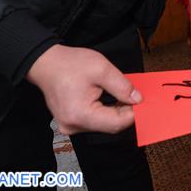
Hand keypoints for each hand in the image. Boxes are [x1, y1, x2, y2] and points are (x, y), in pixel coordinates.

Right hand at [26, 44, 141, 134]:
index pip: (116, 124)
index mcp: (80, 115)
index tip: (145, 103)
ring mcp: (71, 126)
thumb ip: (122, 86)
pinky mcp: (71, 122)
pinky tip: (112, 99)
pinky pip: (95, 120)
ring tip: (125, 95)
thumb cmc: (70, 64)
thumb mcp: (101, 69)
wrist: (46, 64)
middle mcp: (74, 126)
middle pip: (110, 126)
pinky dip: (106, 111)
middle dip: (126, 111)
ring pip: (104, 124)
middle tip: (138, 97)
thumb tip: (138, 99)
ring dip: (117, 111)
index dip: (133, 114)